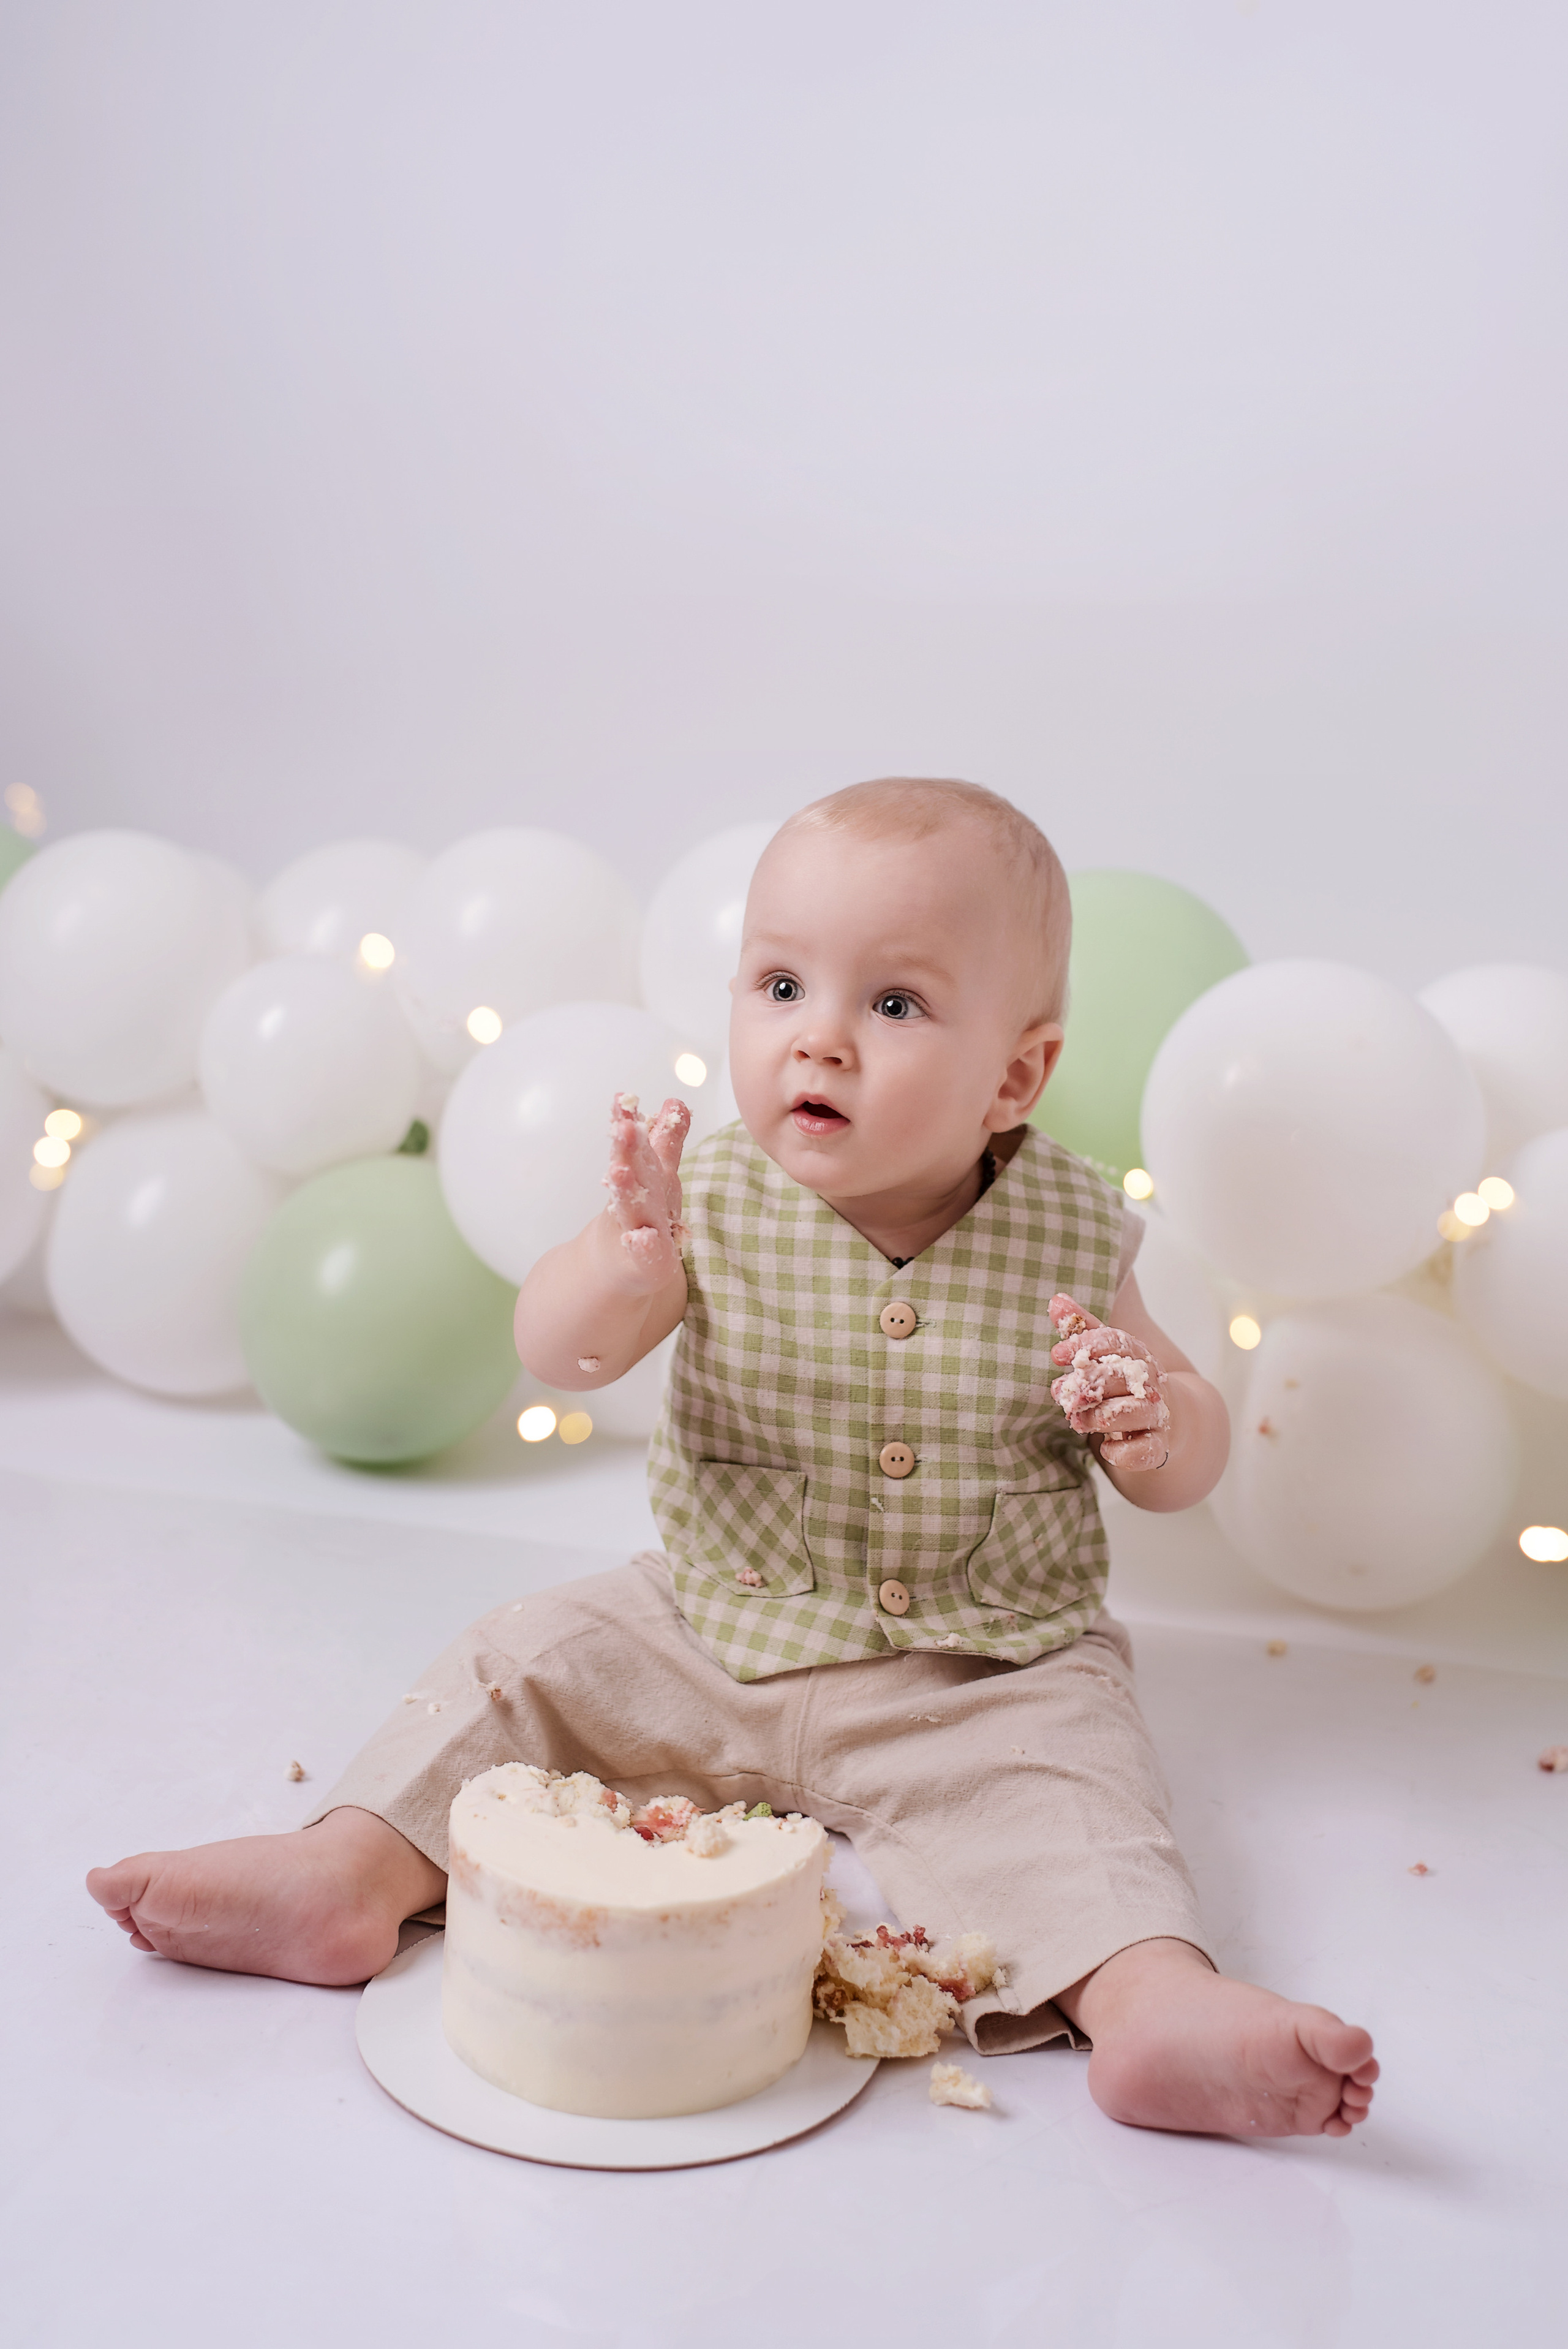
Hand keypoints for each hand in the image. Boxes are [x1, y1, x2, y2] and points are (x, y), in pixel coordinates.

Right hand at [604, 1092, 689, 1292]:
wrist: (615, 1265)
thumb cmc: (641, 1213)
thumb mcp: (658, 1175)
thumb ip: (666, 1140)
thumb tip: (676, 1100)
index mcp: (641, 1177)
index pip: (634, 1145)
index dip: (628, 1121)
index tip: (622, 1098)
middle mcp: (634, 1200)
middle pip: (631, 1172)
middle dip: (627, 1149)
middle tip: (622, 1125)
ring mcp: (635, 1231)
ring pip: (630, 1208)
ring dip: (625, 1190)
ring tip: (619, 1172)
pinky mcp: (645, 1264)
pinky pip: (645, 1255)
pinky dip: (642, 1247)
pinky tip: (640, 1238)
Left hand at [1048, 1292, 1170, 1473]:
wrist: (1171, 1422)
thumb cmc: (1125, 1384)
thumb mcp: (1105, 1355)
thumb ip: (1082, 1329)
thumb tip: (1056, 1300)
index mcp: (1137, 1355)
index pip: (1117, 1342)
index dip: (1086, 1345)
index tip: (1056, 1355)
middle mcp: (1151, 1383)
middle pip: (1122, 1376)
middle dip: (1088, 1383)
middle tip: (1059, 1392)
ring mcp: (1157, 1415)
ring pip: (1134, 1412)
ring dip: (1101, 1417)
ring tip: (1077, 1421)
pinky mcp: (1157, 1446)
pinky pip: (1145, 1450)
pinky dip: (1125, 1452)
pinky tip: (1107, 1449)